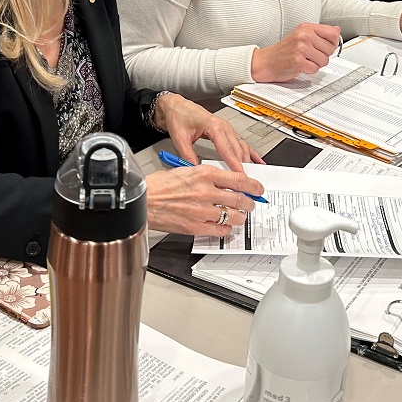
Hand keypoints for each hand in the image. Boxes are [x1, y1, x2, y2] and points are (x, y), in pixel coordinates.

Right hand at [146, 164, 264, 236]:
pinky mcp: (196, 226)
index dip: (253, 186)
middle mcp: (206, 191)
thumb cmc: (159, 186)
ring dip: (239, 217)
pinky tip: (224, 227)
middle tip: (250, 204)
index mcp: (204, 174)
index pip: (239, 179)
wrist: (144, 200)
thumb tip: (223, 182)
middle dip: (249, 203)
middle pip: (240, 199)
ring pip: (233, 216)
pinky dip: (226, 229)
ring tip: (239, 216)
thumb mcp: (186, 171)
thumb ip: (206, 176)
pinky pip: (220, 230)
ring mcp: (202, 210)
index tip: (257, 189)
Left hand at [153, 93, 263, 170]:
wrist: (177, 105)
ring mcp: (227, 128)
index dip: (235, 164)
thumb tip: (195, 169)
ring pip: (241, 147)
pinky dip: (250, 152)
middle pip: (237, 149)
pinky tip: (257, 161)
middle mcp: (223, 126)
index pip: (227, 149)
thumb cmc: (179, 116)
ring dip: (247, 161)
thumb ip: (187, 154)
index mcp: (213, 126)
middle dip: (243, 166)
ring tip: (251, 175)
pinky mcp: (227, 130)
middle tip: (247, 180)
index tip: (240, 175)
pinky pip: (241, 142)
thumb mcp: (180, 138)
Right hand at [251, 23, 340, 81]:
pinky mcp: (299, 61)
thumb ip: (319, 33)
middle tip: (310, 55)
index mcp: (306, 28)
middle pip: (330, 49)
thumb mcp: (301, 35)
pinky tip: (301, 66)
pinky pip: (315, 69)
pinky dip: (309, 70)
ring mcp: (301, 48)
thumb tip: (337, 30)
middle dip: (323, 55)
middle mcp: (304, 36)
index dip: (332, 43)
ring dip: (316, 64)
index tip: (324, 46)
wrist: (266, 61)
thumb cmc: (283, 50)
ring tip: (305, 60)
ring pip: (324, 60)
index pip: (333, 33)